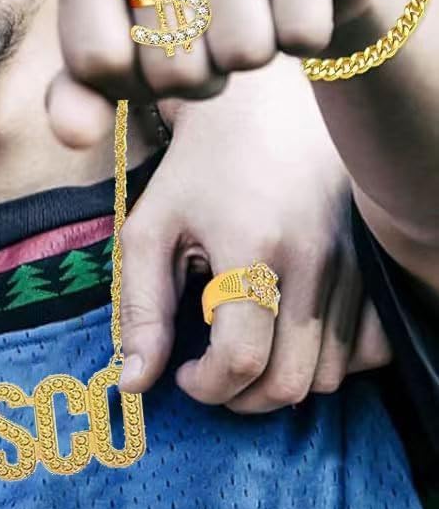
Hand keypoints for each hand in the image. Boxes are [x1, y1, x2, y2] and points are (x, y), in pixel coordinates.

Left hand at [47, 0, 408, 140]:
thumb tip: (71, 133)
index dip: (132, 85)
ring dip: (249, 59)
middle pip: (169, 63)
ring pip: (241, 48)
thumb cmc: (184, 13)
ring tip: (248, 18)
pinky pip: (301, 27)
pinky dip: (304, 40)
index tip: (147, 51)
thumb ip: (79, 98)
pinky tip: (294, 0)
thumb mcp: (121, 56)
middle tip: (207, 36)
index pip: (98, 64)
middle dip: (196, 77)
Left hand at [112, 57, 390, 406]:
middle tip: (210, 374)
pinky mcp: (376, 266)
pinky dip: (333, 362)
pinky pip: (372, 348)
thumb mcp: (149, 230)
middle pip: (291, 381)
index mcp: (252, 249)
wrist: (265, 111)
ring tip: (244, 350)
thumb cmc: (197, 170)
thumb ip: (140, 309)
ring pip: (330, 374)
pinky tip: (291, 338)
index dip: (206, 386)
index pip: (242, 359)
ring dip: (282, 382)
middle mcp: (315, 261)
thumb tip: (133, 383)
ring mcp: (354, 266)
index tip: (183, 373)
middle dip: (241, 397)